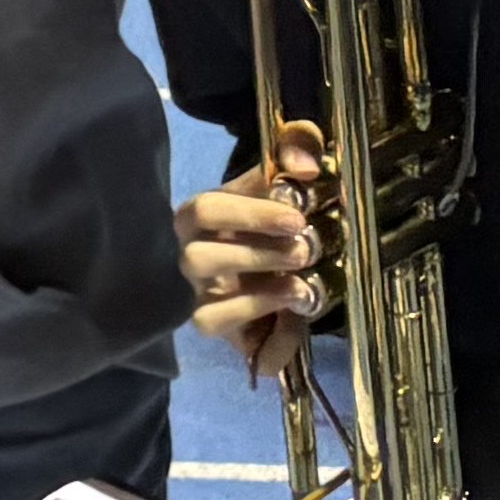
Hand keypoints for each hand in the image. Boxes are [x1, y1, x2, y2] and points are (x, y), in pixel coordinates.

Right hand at [177, 119, 327, 388]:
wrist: (286, 259)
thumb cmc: (278, 213)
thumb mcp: (289, 174)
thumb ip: (298, 149)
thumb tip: (306, 166)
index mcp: (202, 219)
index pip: (205, 211)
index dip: (249, 215)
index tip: (297, 216)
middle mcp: (193, 261)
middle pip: (198, 259)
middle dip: (256, 256)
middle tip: (306, 250)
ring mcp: (203, 301)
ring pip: (205, 311)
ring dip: (256, 298)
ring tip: (301, 287)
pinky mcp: (225, 335)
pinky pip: (236, 350)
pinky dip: (267, 342)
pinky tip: (296, 322)